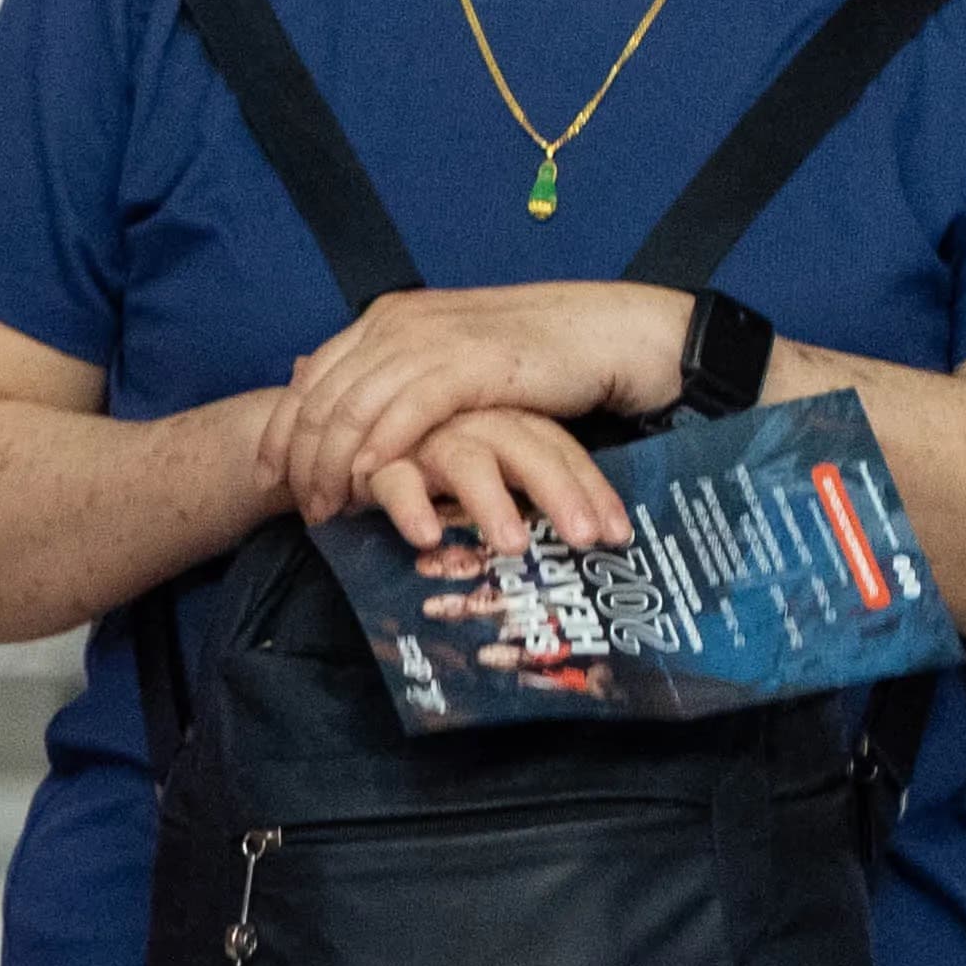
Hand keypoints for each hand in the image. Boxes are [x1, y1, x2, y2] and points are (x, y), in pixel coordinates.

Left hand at [267, 283, 682, 532]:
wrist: (599, 334)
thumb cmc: (525, 356)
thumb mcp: (444, 360)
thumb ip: (393, 377)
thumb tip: (343, 410)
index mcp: (386, 319)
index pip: (312, 378)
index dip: (280, 430)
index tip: (266, 476)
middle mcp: (398, 324)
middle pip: (323, 400)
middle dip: (302, 460)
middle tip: (301, 508)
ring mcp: (431, 340)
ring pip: (355, 410)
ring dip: (334, 467)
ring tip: (329, 511)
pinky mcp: (467, 364)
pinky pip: (406, 412)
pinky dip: (380, 450)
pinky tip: (369, 483)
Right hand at [350, 399, 636, 564]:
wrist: (347, 428)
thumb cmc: (427, 454)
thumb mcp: (486, 464)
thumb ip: (523, 487)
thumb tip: (592, 533)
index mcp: (509, 419)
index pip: (561, 450)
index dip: (591, 491)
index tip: (618, 535)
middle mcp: (474, 422)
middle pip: (529, 450)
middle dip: (561, 494)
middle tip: (585, 539)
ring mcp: (427, 437)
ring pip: (468, 462)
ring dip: (492, 504)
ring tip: (513, 546)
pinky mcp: (377, 458)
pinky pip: (397, 481)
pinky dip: (412, 508)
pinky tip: (429, 539)